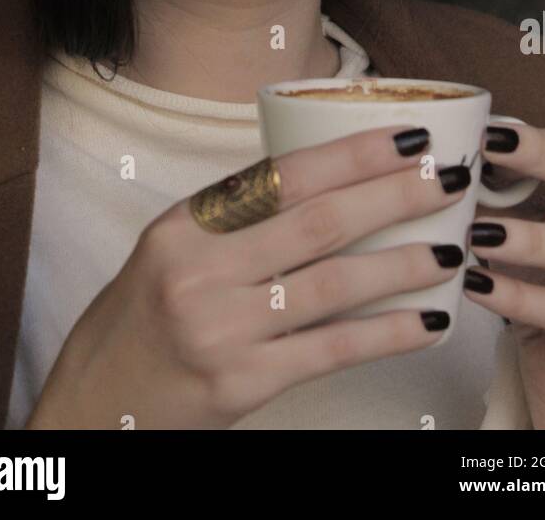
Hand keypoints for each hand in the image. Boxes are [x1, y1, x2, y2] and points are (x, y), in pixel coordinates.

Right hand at [26, 122, 469, 429]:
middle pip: (318, 222)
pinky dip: (386, 334)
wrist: (94, 405)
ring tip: (450, 250)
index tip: (409, 138)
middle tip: (449, 180)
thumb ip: (238, 219)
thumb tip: (331, 180)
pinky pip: (330, 352)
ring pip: (333, 286)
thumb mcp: (173, 249)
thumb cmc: (142, 318)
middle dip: (393, 197)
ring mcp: (222, 330)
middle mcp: (201, 270)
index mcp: (187, 223)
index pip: (284, 174)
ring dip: (402, 265)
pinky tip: (426, 321)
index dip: (354, 154)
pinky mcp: (241, 385)